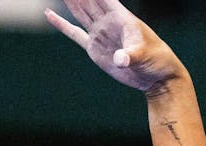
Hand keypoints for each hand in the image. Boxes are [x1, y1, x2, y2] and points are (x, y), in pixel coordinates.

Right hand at [46, 0, 184, 94]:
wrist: (155, 77)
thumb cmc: (156, 60)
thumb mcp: (145, 55)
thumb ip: (131, 55)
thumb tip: (119, 59)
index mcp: (120, 17)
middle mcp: (107, 22)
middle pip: (87, 0)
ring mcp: (100, 34)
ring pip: (79, 12)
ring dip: (69, 1)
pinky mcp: (94, 49)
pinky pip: (74, 34)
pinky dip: (62, 25)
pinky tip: (50, 14)